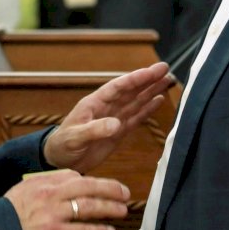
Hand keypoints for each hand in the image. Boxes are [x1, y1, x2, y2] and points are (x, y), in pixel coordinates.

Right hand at [4, 170, 129, 229]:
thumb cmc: (3, 218)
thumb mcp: (20, 193)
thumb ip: (41, 187)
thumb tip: (63, 185)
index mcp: (40, 182)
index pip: (72, 176)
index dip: (91, 181)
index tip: (101, 186)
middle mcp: (49, 194)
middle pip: (87, 186)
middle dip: (109, 188)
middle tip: (124, 193)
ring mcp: (52, 214)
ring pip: (89, 206)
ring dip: (109, 208)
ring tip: (121, 211)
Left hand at [42, 62, 175, 172]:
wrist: (60, 161)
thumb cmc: (62, 145)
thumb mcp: (75, 137)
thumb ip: (94, 130)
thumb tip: (116, 124)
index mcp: (94, 103)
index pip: (118, 87)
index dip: (135, 78)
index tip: (153, 70)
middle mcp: (106, 108)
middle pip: (130, 90)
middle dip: (148, 80)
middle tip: (166, 69)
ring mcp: (113, 119)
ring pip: (136, 101)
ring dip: (151, 91)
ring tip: (168, 80)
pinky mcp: (118, 132)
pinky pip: (136, 118)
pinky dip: (148, 109)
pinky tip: (159, 100)